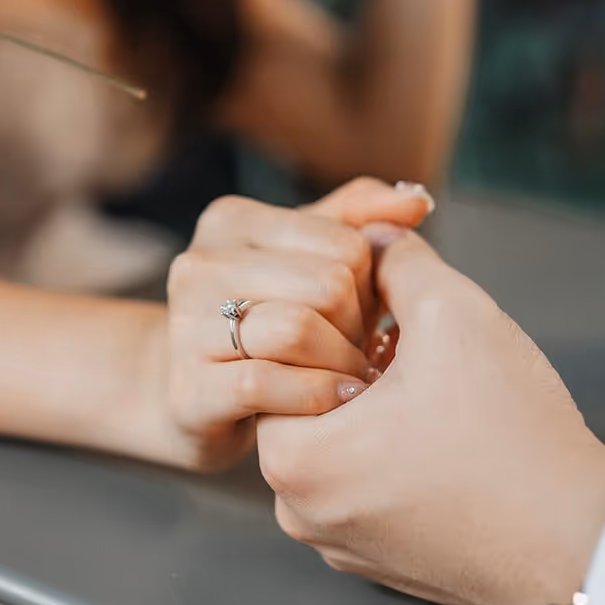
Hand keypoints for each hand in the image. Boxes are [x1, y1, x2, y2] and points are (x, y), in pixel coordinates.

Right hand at [160, 179, 433, 471]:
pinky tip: (334, 404)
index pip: (345, 243)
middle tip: (362, 352)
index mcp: (230, 220)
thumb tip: (418, 200)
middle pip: (327, 285)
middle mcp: (199, 264)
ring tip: (353, 379)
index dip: (370, 286)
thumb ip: (360, 220)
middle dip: (359, 327)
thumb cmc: (267, 319)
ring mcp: (186, 328)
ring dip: (342, 364)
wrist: (196, 400)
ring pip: (297, 331)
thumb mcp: (308, 259)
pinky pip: (268, 386)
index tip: (362, 313)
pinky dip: (316, 397)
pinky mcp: (190, 391)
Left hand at [257, 229, 604, 604]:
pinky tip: (452, 432)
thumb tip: (376, 238)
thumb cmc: (513, 434)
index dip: (338, 317)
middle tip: (418, 343)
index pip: (282, 355)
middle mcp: (299, 512)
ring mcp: (341, 544)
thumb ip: (399, 263)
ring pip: (342, 443)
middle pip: (310, 400)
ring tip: (440, 384)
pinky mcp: (383, 562)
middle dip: (359, 359)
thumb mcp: (454, 314)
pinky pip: (370, 486)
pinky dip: (397, 452)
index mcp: (292, 458)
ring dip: (380, 405)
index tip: (393, 315)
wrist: (581, 545)